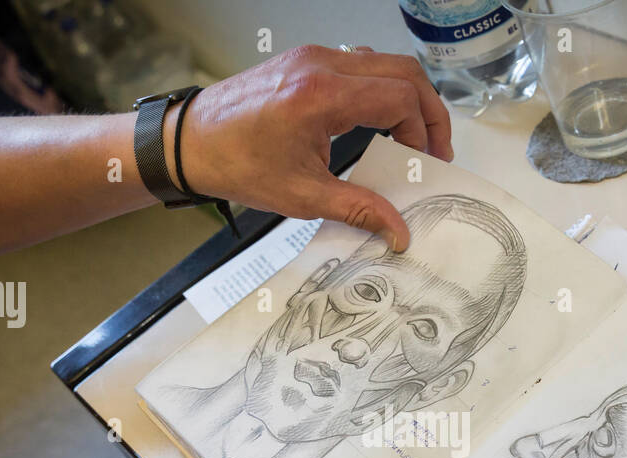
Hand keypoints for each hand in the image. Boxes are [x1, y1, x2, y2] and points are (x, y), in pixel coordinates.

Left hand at [177, 45, 453, 251]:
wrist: (191, 142)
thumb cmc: (237, 163)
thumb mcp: (303, 196)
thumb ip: (359, 210)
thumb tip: (398, 230)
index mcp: (323, 95)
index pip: (401, 98)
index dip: (423, 132)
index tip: (423, 163)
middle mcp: (322, 65)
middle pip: (404, 72)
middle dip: (429, 111)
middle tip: (435, 149)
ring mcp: (313, 57)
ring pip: (385, 63)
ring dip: (407, 96)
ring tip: (412, 136)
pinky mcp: (306, 61)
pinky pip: (360, 64)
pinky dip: (381, 88)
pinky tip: (379, 121)